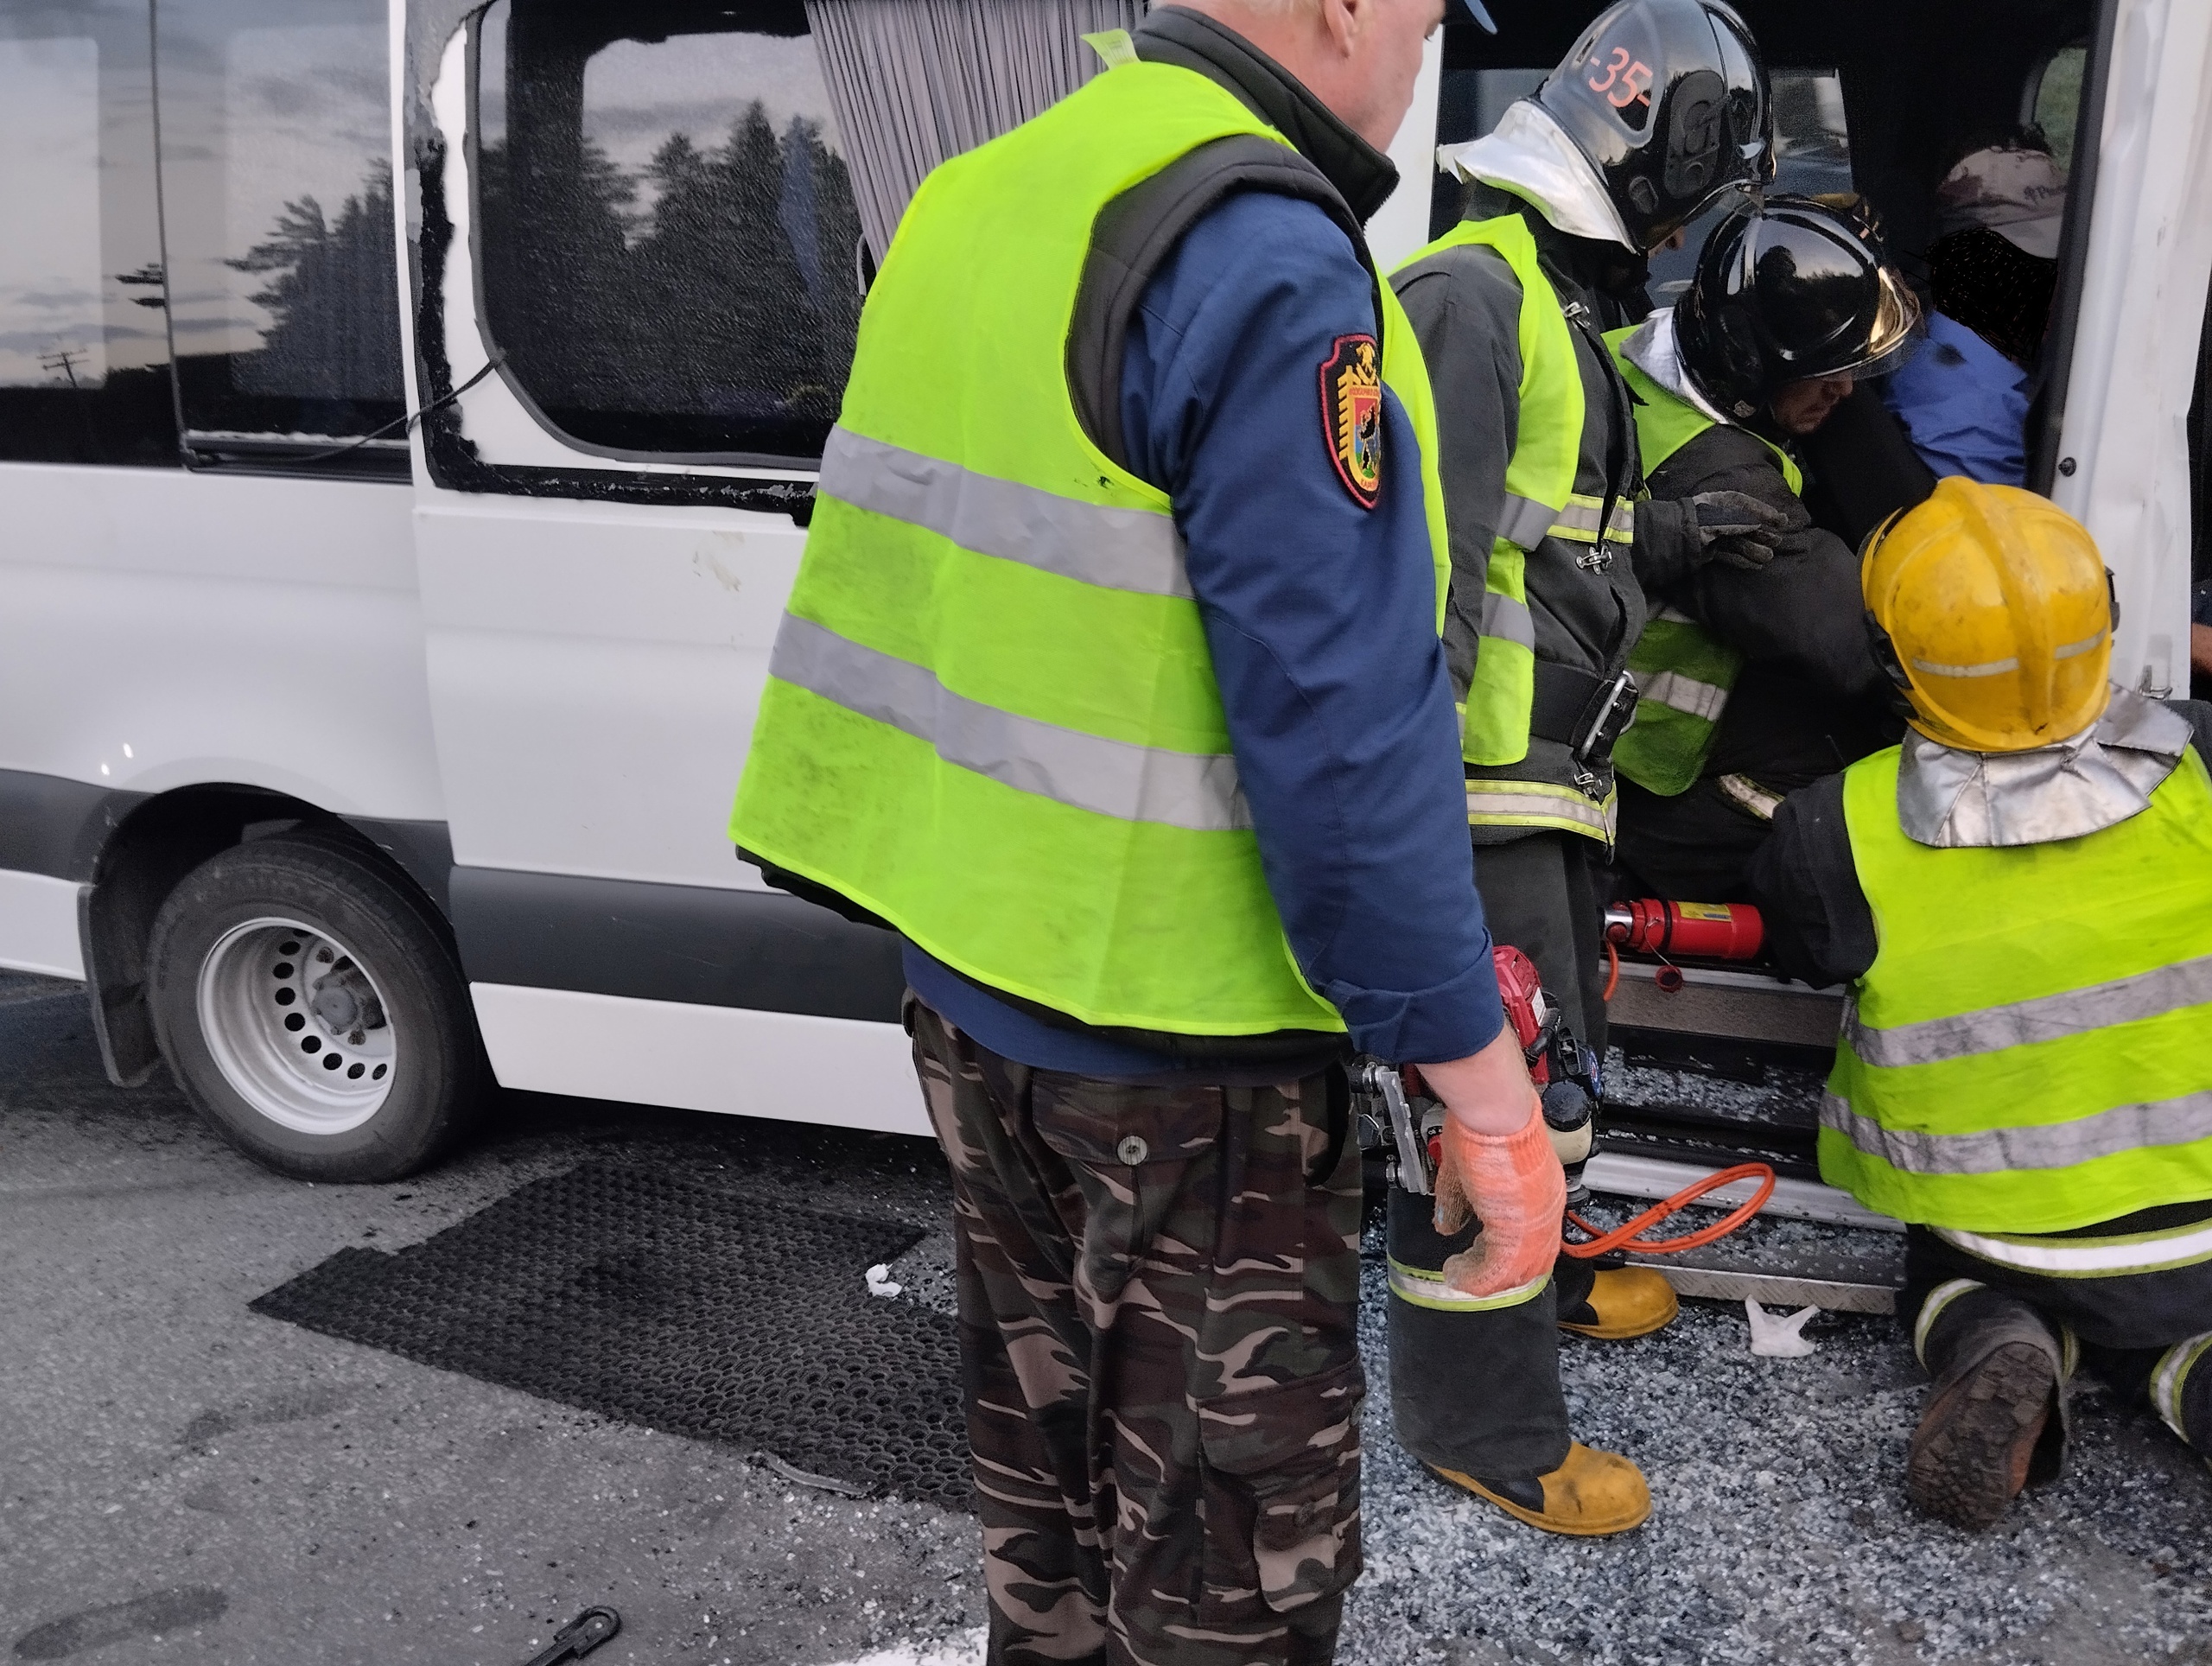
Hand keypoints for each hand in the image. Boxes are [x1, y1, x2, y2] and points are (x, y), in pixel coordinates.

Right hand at [1417, 1027, 1564, 1299]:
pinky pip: (1497, 1271)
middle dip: (1501, 1274)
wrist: (1494, 1113)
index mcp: (1540, 1193)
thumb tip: (1446, 1224)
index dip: (1511, 1253)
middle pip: (1531, 1261)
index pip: (1533, 1237)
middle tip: (1474, 1277)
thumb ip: (1458, 1201)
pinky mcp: (1515, 1232)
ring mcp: (1534, 1224)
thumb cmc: (1485, 1123)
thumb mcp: (1466, 1169)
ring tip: (1459, 1275)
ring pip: (1516, 1271)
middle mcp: (1544, 1211)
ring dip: (1485, 1279)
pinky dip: (1476, 1278)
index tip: (1488, 1260)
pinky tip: (1456, 1273)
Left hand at [1686, 490, 1797, 570]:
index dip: (1766, 513)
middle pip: (1746, 527)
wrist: (1679, 535)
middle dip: (1763, 535)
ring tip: (1768, 556)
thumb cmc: (1705, 519)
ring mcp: (1715, 535)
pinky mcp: (1709, 551)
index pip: (1749, 506)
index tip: (1782, 522)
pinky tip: (1755, 565)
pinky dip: (1742, 560)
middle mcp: (1721, 517)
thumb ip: (1745, 520)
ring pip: (1740, 543)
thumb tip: (1758, 526)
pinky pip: (1730, 555)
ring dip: (1755, 550)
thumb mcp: (1728, 514)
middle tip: (1777, 541)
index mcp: (1724, 502)